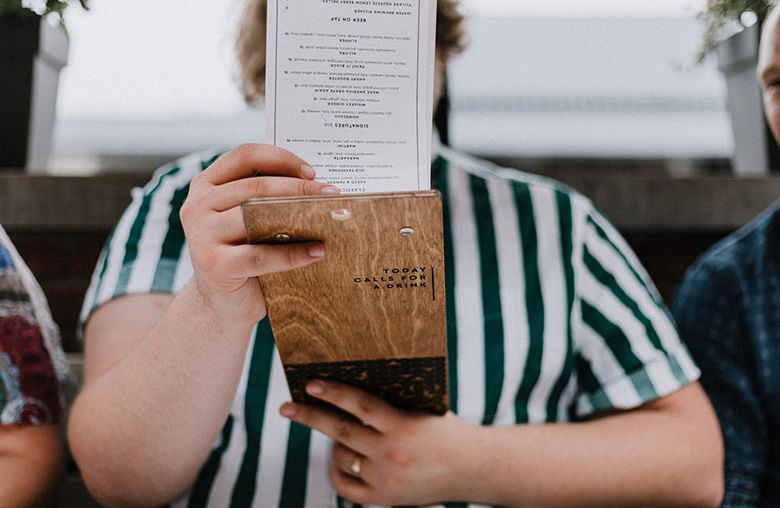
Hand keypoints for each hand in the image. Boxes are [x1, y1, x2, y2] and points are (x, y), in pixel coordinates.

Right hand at [180, 144, 338, 322]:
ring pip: (256, 215)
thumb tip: (318, 189)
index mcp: (206, 185)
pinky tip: (317, 252)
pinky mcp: (215, 264)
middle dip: (299, 188)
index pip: (245, 156)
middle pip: (256, 185)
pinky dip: (294, 253)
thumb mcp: (248, 221)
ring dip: (299, 215)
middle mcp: (198, 205)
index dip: (281, 158)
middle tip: (331, 194)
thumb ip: (267, 201)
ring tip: (330, 219)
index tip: (311, 171)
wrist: (222, 304)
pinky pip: (262, 255)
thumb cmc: (243, 255)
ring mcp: (202, 235)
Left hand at [280, 381, 479, 505]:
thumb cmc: (446, 429)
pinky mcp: (383, 498)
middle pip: (340, 432)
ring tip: (337, 433)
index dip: (334, 393)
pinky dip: (337, 470)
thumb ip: (391, 404)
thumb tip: (348, 389)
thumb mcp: (424, 409)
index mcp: (404, 426)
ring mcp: (385, 479)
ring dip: (333, 443)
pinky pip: (345, 485)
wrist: (473, 468)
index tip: (311, 384)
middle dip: (310, 417)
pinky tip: (339, 458)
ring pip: (341, 457)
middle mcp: (392, 454)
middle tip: (287, 407)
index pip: (360, 405)